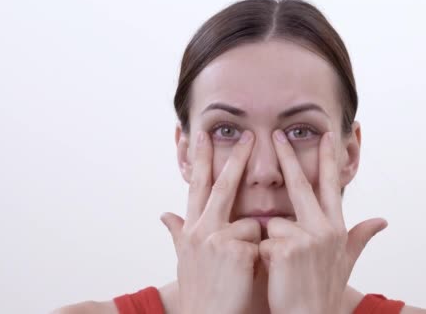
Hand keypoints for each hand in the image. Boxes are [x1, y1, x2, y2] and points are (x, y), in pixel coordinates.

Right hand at [161, 130, 260, 313]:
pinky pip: (261, 243)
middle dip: (236, 158)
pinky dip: (262, 258)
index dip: (200, 159)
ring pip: (251, 222)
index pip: (197, 186)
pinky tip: (248, 276)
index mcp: (192, 230)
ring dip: (254, 245)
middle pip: (221, 186)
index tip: (201, 135)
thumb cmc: (202, 291)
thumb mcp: (185, 260)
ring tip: (241, 271)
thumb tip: (164, 213)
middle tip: (250, 135)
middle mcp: (201, 231)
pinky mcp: (236, 251)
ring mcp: (217, 240)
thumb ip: (178, 232)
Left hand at [259, 130, 387, 313]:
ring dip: (271, 242)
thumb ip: (360, 237)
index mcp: (335, 228)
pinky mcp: (285, 249)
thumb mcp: (345, 262)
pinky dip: (262, 256)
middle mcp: (324, 229)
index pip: (331, 186)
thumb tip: (382, 220)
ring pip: (274, 222)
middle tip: (277, 134)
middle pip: (301, 185)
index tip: (326, 135)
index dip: (328, 159)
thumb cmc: (323, 291)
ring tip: (283, 268)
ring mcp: (306, 238)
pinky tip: (274, 273)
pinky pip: (262, 241)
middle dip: (288, 156)